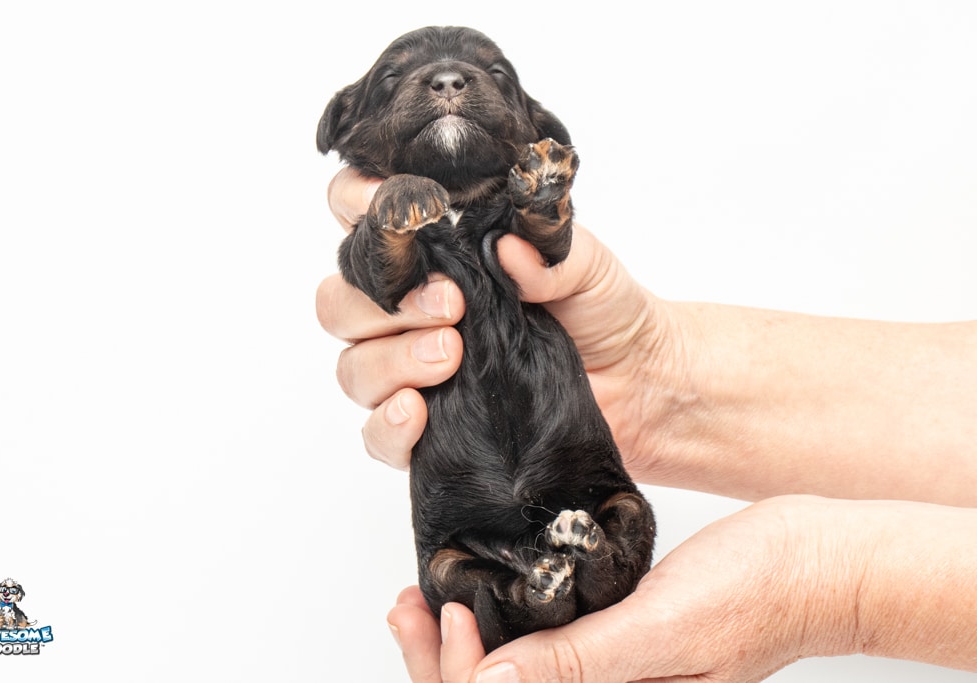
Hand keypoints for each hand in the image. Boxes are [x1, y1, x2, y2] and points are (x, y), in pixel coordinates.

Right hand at [316, 167, 671, 473]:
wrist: (640, 385)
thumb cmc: (606, 311)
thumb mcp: (588, 265)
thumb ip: (550, 249)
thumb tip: (507, 248)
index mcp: (436, 255)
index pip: (361, 219)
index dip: (355, 205)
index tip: (393, 212)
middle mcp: (411, 312)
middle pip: (340, 302)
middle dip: (384, 302)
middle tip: (452, 306)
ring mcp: (413, 373)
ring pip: (353, 367)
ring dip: (392, 360)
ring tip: (453, 356)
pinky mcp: (429, 431)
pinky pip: (375, 434)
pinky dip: (387, 425)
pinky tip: (419, 414)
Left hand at [387, 495, 855, 682]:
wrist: (809, 563)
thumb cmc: (758, 596)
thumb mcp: (664, 631)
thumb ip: (583, 665)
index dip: (463, 681)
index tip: (452, 622)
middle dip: (440, 668)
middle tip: (411, 611)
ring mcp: (604, 679)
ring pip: (509, 681)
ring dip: (455, 651)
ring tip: (419, 602)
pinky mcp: (605, 646)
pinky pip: (536, 653)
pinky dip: (493, 631)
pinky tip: (467, 599)